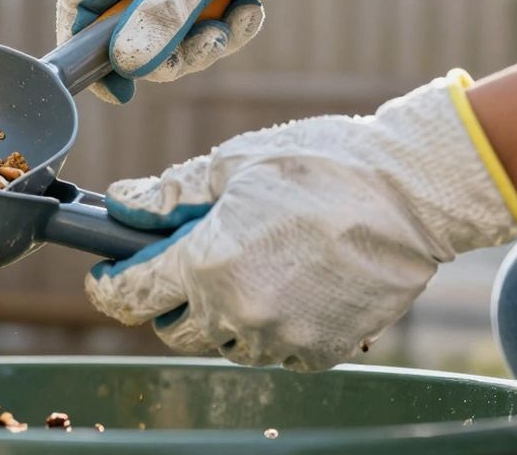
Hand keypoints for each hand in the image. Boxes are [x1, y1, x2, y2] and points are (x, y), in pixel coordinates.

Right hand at [55, 0, 382, 103]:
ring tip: (237, 20)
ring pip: (166, 42)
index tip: (112, 88)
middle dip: (168, 51)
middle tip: (205, 47)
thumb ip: (162, 14)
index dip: (85, 48)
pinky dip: (227, 32)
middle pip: (126, 34)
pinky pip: (199, 35)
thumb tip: (125, 62)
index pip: (79, 2)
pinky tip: (251, 10)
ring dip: (205, 44)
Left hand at [86, 71, 516, 369]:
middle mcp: (240, 312)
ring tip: (240, 266)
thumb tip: (120, 203)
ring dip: (216, 315)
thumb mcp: (232, 164)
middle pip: (173, 328)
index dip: (108, 286)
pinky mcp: (322, 351)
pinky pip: (272, 352)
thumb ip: (170, 193)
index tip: (104, 276)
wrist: (412, 192)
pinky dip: (265, 328)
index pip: (131, 296)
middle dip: (165, 299)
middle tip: (180, 262)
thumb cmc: (322, 165)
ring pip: (222, 344)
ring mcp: (283, 338)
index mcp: (207, 263)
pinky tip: (281, 284)